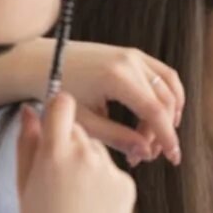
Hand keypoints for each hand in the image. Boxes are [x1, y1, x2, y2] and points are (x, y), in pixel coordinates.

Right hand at [16, 96, 135, 212]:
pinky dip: (105, 184)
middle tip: (60, 178)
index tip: (56, 121)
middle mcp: (85, 155)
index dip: (59, 110)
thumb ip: (27, 143)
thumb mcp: (24, 183)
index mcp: (55, 152)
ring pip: (98, 152)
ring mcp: (110, 170)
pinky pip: (114, 173)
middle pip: (81, 130)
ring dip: (88, 165)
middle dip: (70, 144)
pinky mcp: (128, 185)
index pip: (63, 104)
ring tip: (76, 198)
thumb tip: (29, 110)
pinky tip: (93, 207)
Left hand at [53, 42, 184, 166]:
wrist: (39, 61)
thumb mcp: (84, 121)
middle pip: (164, 102)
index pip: (154, 111)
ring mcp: (133, 54)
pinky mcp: (133, 54)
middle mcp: (129, 61)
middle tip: (149, 153)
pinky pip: (164, 74)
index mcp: (116, 76)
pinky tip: (163, 114)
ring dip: (169, 114)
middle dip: (162, 131)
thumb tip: (145, 153)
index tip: (173, 158)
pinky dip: (169, 95)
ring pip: (169, 87)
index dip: (167, 137)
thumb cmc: (56, 91)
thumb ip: (116, 138)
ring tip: (156, 136)